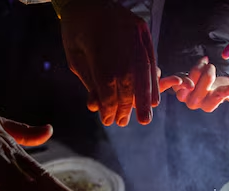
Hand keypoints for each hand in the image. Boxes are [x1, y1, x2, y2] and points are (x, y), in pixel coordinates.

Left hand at [60, 0, 157, 125]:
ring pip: (142, 70)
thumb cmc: (76, 31)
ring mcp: (133, 31)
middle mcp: (118, 37)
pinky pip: (150, 58)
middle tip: (124, 123)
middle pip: (127, 78)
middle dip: (127, 105)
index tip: (108, 120)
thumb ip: (88, 81)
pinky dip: (152, 80)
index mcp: (96, 43)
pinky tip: (153, 97)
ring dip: (145, 97)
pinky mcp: (142, 29)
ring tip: (145, 116)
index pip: (108, 82)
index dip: (109, 104)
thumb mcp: (75, 57)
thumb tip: (97, 108)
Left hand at [174, 58, 228, 123]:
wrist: (200, 75)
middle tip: (212, 67)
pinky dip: (186, 71)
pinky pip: (176, 81)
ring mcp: (183, 95)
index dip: (225, 92)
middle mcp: (195, 103)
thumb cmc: (218, 84)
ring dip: (198, 69)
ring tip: (205, 63)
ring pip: (190, 81)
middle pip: (202, 89)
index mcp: (208, 105)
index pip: (217, 99)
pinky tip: (201, 61)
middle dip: (208, 75)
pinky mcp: (174, 86)